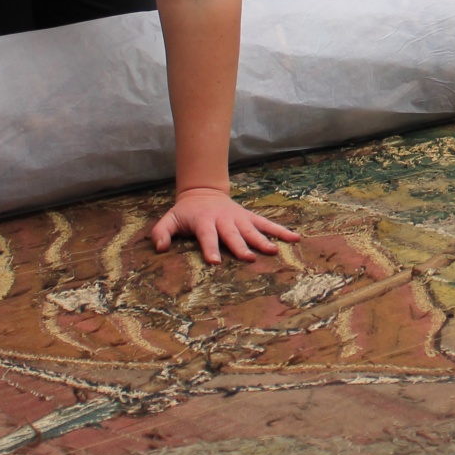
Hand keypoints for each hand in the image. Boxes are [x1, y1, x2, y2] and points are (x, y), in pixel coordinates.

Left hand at [149, 186, 300, 263]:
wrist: (204, 192)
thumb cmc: (186, 212)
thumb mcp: (169, 219)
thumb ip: (162, 232)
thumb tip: (160, 248)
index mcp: (204, 222)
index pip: (207, 236)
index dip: (210, 248)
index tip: (214, 261)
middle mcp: (223, 220)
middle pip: (232, 234)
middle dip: (240, 246)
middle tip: (249, 258)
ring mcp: (239, 218)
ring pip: (252, 229)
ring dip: (263, 240)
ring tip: (273, 251)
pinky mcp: (249, 218)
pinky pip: (266, 224)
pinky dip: (280, 230)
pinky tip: (294, 238)